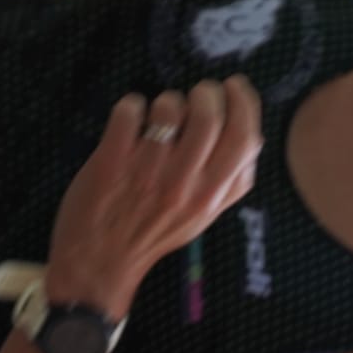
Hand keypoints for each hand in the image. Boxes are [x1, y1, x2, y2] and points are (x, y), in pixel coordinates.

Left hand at [46, 78, 262, 314]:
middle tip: (198, 94)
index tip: (234, 88)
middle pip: (210, 116)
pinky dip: (131, 105)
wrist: (100, 263)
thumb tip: (252, 135)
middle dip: (207, 93)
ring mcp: (147, 172)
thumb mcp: (204, 216)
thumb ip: (229, 181)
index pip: (246, 139)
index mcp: (212, 196)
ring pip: (169, 108)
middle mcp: (184, 184)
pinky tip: (131, 118)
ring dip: (167, 100)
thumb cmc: (155, 235)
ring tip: (161, 111)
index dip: (244, 102)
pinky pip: (129, 112)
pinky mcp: (111, 162)